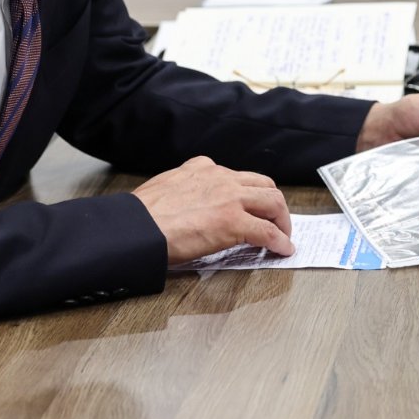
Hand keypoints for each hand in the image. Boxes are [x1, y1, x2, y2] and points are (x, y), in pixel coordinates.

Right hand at [131, 156, 292, 264]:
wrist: (135, 227)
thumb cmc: (141, 215)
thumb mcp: (166, 187)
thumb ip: (185, 189)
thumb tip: (188, 204)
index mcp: (203, 168)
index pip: (238, 176)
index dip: (251, 193)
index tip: (253, 205)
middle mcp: (221, 178)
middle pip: (264, 185)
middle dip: (275, 204)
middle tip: (277, 221)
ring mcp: (230, 198)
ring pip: (273, 202)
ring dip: (282, 220)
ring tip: (283, 235)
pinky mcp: (234, 222)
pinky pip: (267, 232)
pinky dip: (280, 241)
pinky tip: (283, 250)